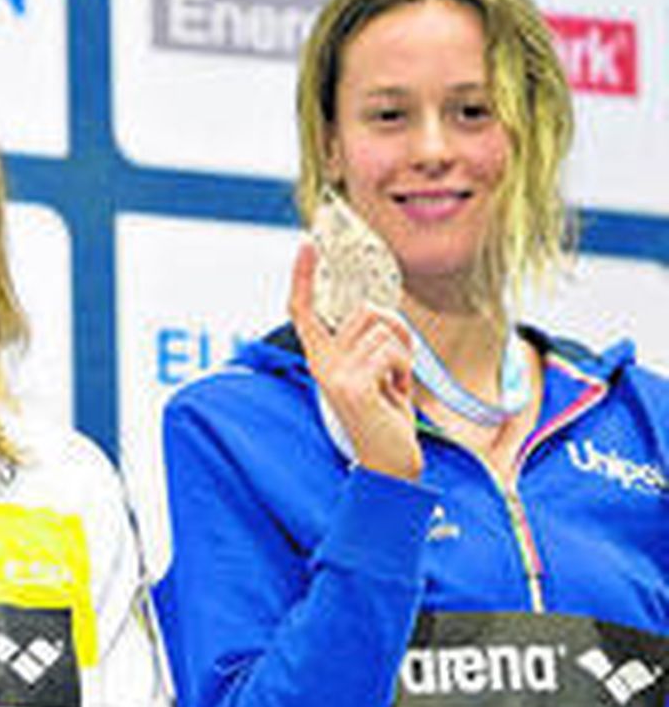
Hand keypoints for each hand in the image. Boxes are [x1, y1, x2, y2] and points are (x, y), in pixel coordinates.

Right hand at [289, 241, 421, 481]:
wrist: (389, 461)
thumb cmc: (385, 413)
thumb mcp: (376, 369)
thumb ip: (370, 339)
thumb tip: (375, 310)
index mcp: (322, 356)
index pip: (304, 309)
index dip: (303, 276)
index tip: (307, 246)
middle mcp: (321, 363)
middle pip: (365, 312)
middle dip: (395, 332)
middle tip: (395, 368)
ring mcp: (334, 374)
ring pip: (383, 331)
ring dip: (403, 357)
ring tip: (394, 386)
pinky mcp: (352, 385)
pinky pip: (390, 352)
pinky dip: (404, 371)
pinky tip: (395, 394)